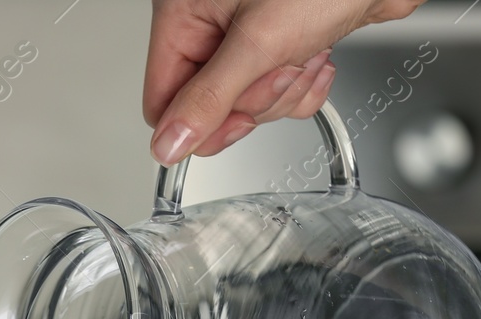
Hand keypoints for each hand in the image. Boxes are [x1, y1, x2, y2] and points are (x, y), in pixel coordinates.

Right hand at [144, 0, 427, 163]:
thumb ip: (210, 99)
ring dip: (286, 89)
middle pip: (212, 107)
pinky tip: (316, 52)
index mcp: (184, 13)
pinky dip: (304, 84)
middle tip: (278, 64)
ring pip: (249, 105)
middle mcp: (211, 25)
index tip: (233, 119)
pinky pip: (280, 95)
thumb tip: (168, 144)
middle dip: (255, 97)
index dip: (198, 122)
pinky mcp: (279, 46)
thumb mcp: (258, 42)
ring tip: (303, 48)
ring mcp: (246, 38)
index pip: (164, 99)